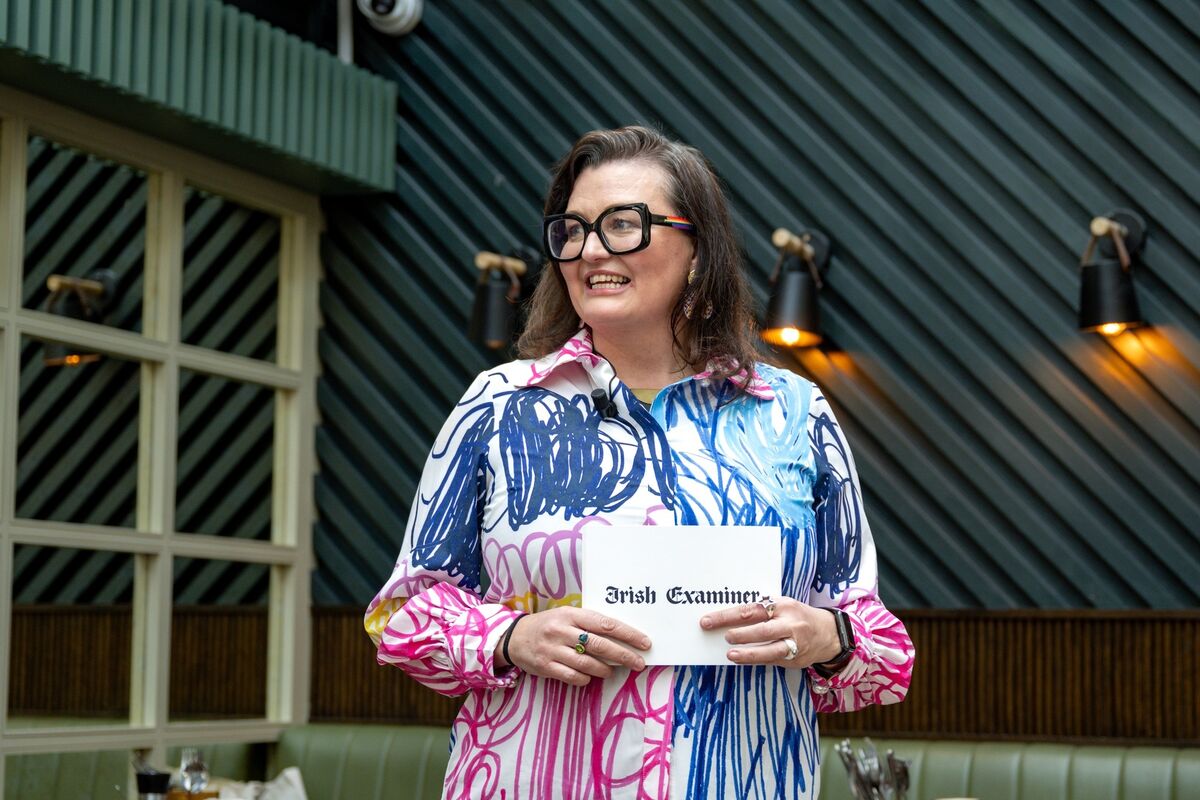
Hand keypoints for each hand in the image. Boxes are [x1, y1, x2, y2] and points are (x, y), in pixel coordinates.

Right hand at [496, 608, 651, 685]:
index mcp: (571, 614)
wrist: (514, 637)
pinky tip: (590, 676)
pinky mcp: (546, 667)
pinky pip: (572, 676)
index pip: (605, 624)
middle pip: (600, 645)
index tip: (644, 642)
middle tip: (638, 663)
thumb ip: (589, 622)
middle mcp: (561, 631)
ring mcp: (553, 650)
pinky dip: (585, 678)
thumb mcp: (566, 615)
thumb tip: (621, 635)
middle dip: (623, 655)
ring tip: (612, 671)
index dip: (628, 634)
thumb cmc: (548, 625)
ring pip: (587, 663)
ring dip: (605, 669)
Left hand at [700, 597, 840, 667]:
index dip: (727, 615)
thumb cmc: (797, 616)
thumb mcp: (783, 605)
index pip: (751, 609)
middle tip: (725, 636)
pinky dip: (757, 660)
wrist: (829, 633)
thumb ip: (761, 610)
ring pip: (770, 649)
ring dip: (749, 653)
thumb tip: (728, 618)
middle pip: (761, 629)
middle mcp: (790, 623)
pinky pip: (773, 660)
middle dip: (740, 633)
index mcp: (783, 605)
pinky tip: (744, 660)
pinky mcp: (795, 659)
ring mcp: (794, 643)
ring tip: (731, 654)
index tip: (708, 620)